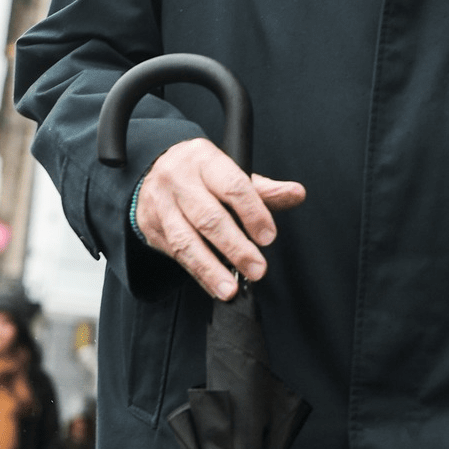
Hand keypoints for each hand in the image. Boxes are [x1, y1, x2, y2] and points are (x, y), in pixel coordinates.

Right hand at [135, 138, 305, 300]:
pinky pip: (177, 255)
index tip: (268, 237)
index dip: (253, 213)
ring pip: (186, 240)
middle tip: (257, 269)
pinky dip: (198, 273)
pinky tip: (215, 286)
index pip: (232, 186)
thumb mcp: (232, 173)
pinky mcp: (152, 226)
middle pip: (209, 217)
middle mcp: (179, 180)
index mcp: (205, 160)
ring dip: (211, 268)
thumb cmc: (202, 175)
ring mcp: (162, 204)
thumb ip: (264, 189)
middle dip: (236, 247)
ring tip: (231, 289)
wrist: (154, 172)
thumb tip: (296, 193)